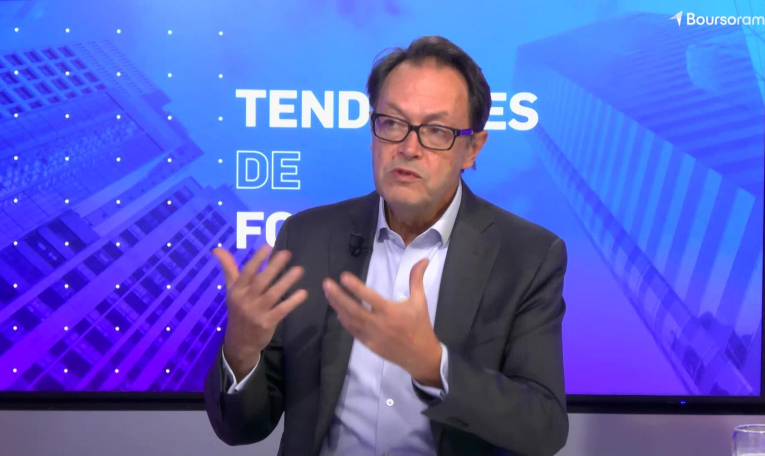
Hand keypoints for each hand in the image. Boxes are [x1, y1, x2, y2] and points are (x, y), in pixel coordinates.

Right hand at [214, 244, 307, 380]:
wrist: (239, 342)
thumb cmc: (238, 310)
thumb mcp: (231, 290)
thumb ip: (229, 268)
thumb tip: (217, 249)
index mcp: (236, 290)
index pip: (246, 272)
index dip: (257, 259)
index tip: (268, 246)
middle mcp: (245, 300)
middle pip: (261, 281)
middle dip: (273, 267)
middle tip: (287, 253)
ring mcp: (256, 312)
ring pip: (273, 294)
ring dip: (286, 281)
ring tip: (299, 270)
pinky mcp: (267, 323)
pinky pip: (281, 310)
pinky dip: (292, 302)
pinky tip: (303, 293)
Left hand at [322, 258, 442, 386]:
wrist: (420, 356)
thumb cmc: (420, 326)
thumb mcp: (420, 301)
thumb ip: (416, 279)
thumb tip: (423, 259)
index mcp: (390, 311)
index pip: (369, 297)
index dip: (355, 287)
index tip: (342, 276)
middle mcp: (378, 323)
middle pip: (353, 309)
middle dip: (338, 296)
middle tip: (326, 284)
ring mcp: (371, 335)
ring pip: (350, 320)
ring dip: (338, 306)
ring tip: (328, 293)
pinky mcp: (368, 344)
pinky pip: (353, 331)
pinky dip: (344, 321)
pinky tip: (338, 312)